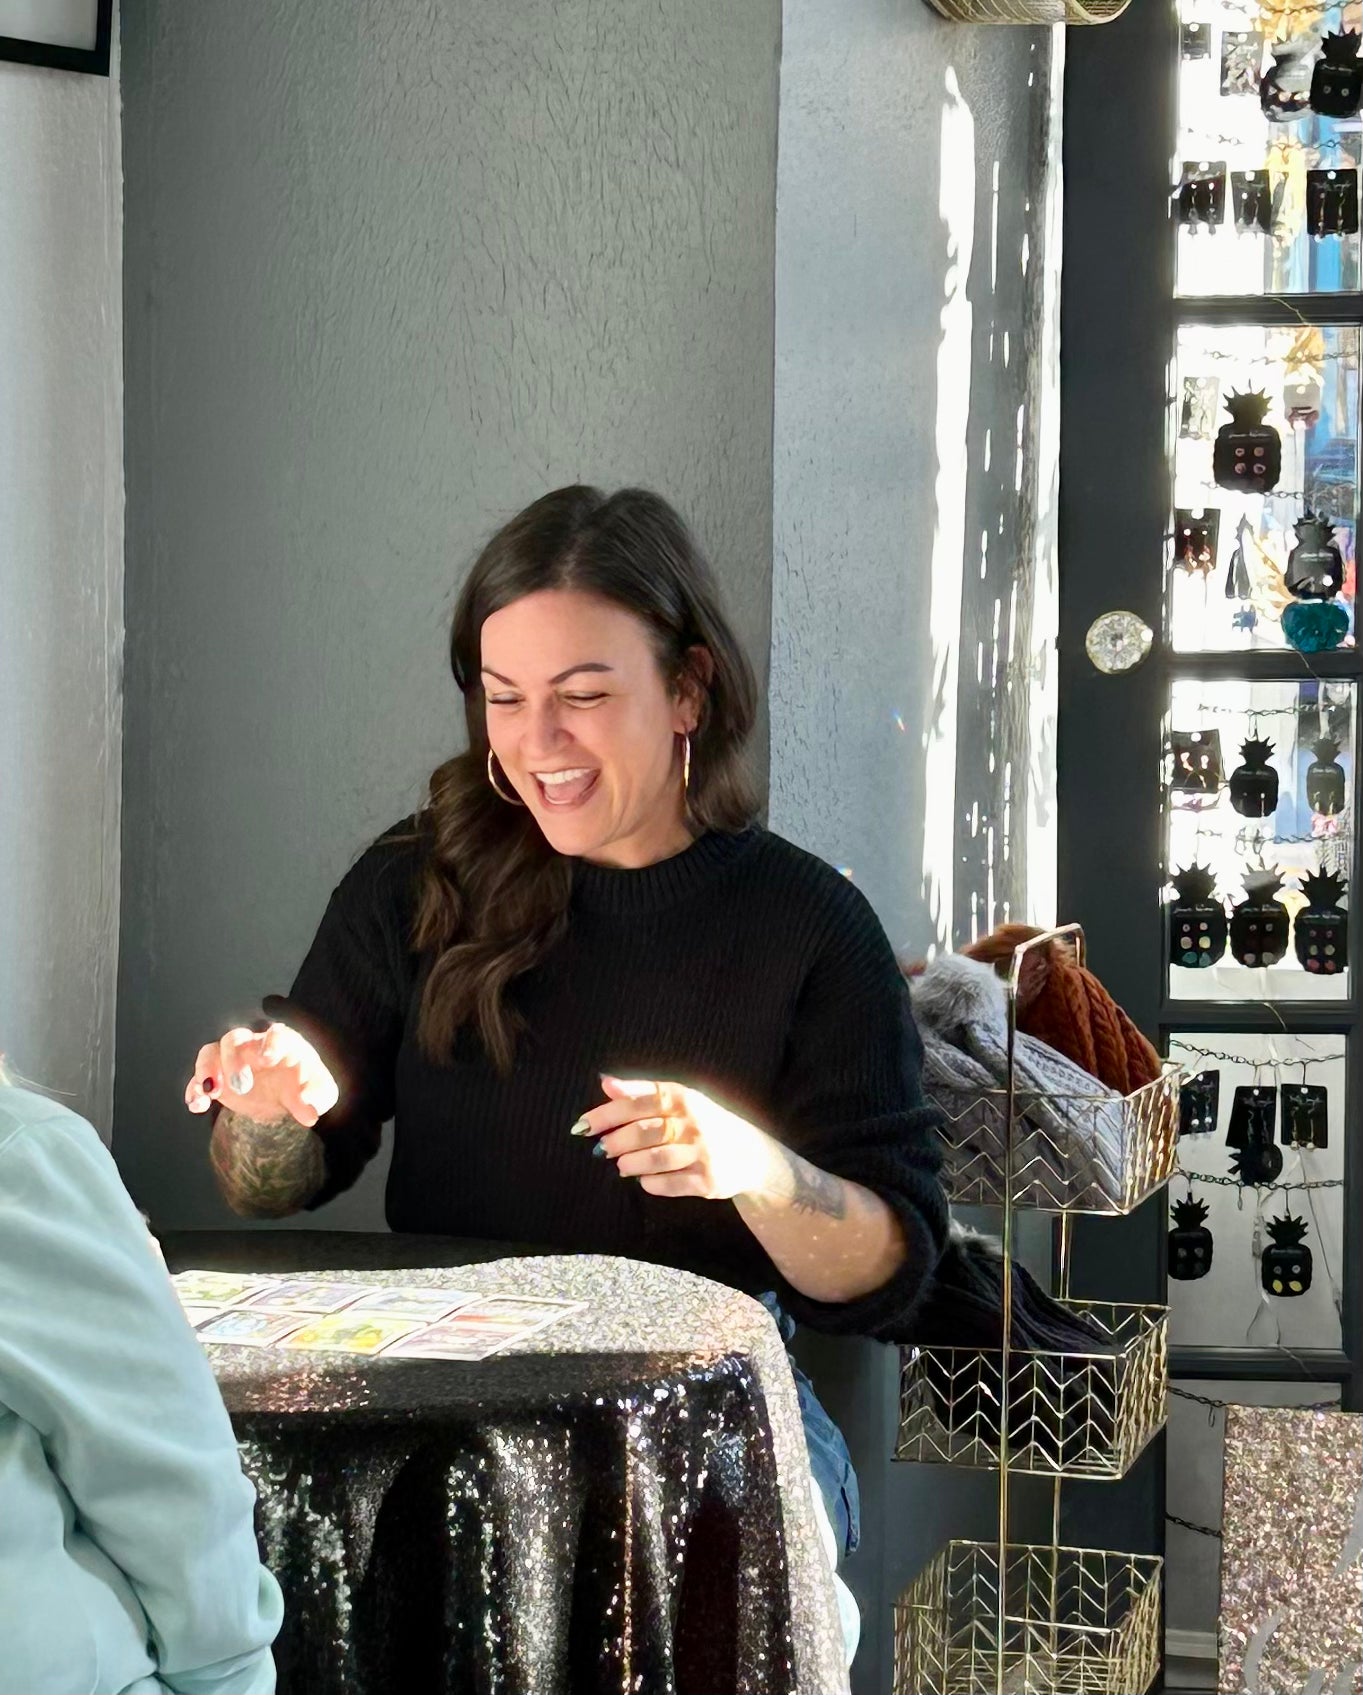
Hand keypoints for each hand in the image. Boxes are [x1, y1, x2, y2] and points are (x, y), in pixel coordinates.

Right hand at [185, 1022, 338, 1128]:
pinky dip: (194, 1089)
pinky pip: (199, 1077)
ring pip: (211, 1051)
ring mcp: (232, 1058)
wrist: (288, 1096)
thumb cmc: (307, 1086)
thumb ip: (316, 1099)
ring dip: (205, 1069)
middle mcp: (254, 1045)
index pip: (275, 1035)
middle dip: (233, 1059)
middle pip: (234, 1038)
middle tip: (241, 1086)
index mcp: (283, 1042)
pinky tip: (196, 1105)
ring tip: (209, 1092)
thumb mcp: (320, 1093)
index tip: (266, 1059)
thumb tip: (309, 1113)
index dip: (269, 1044)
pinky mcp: (218, 1076)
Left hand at [575, 1076, 779, 1200]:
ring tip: (621, 1165)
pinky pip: (671, 1185)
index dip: (608, 1113)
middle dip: (616, 1141)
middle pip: (644, 1131)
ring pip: (656, 1159)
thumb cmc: (706, 1123)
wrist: (753, 1156)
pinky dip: (651, 1183)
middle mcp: (695, 1123)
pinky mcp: (708, 1181)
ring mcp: (703, 1153)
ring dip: (630, 1163)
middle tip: (601, 1148)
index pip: (640, 1101)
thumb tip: (606, 1082)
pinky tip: (644, 1180)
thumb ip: (642, 1091)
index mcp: (685, 1098)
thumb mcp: (681, 1100)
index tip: (583, 1125)